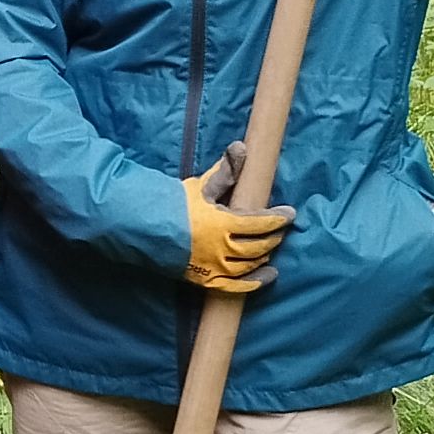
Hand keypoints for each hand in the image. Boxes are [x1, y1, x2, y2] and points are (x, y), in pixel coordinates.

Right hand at [183, 145, 292, 292]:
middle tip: (279, 229)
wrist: (143, 230)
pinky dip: (255, 282)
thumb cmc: (173, 205)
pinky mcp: (206, 281)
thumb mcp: (201, 186)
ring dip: (264, 256)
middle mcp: (222, 249)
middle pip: (258, 246)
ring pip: (250, 265)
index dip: (278, 218)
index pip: (260, 222)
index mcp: (223, 223)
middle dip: (273, 237)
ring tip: (269, 247)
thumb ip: (225, 171)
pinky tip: (268, 276)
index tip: (290, 213)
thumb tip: (241, 147)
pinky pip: (237, 287)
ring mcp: (215, 268)